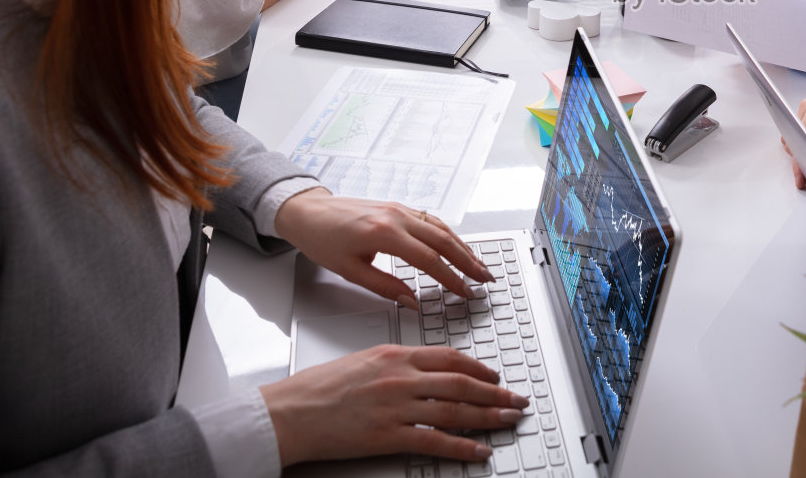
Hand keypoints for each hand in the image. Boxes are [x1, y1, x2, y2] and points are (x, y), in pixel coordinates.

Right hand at [261, 344, 528, 467]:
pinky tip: (479, 450)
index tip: (494, 375)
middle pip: (461, 384)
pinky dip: (462, 446)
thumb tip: (424, 370)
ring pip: (455, 410)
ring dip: (488, 416)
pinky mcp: (388, 437)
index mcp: (395, 355)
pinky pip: (435, 441)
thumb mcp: (363, 360)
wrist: (290, 412)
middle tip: (515, 398)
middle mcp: (401, 378)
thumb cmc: (318, 388)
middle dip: (494, 392)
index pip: (449, 358)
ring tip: (508, 420)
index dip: (478, 368)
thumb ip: (396, 363)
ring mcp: (397, 407)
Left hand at [273, 188, 494, 301]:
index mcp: (384, 234)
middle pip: (444, 240)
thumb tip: (412, 302)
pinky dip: (449, 234)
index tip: (465, 292)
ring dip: (463, 246)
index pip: (429, 260)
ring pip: (441, 228)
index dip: (451, 279)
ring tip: (479, 265)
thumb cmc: (322, 240)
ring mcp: (400, 209)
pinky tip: (457, 246)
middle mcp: (397, 217)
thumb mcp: (350, 271)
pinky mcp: (398, 207)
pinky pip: (431, 220)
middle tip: (485, 278)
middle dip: (468, 261)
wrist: (307, 211)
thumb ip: (385, 287)